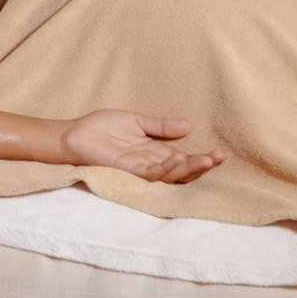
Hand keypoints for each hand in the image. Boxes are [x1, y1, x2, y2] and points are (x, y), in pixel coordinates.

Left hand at [60, 110, 223, 183]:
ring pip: (169, 176)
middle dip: (201, 166)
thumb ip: (161, 126)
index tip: (220, 152)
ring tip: (203, 159)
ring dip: (187, 169)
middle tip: (217, 157)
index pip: (184, 159)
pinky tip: (175, 159)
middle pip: (182, 170)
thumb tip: (189, 126)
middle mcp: (150, 163)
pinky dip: (163, 169)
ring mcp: (139, 169)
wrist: (75, 133)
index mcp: (155, 152)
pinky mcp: (126, 171)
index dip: (202, 158)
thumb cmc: (102, 127)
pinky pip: (149, 174)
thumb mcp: (137, 122)